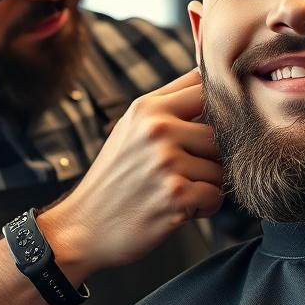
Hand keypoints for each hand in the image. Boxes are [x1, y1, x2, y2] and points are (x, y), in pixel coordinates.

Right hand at [41, 67, 222, 274]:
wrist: (83, 227)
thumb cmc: (115, 177)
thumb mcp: (131, 128)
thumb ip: (168, 102)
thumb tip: (210, 78)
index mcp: (148, 107)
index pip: (206, 88)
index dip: (218, 108)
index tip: (213, 126)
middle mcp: (157, 129)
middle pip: (221, 133)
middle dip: (210, 157)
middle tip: (183, 172)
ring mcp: (166, 162)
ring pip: (221, 167)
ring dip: (206, 185)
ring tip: (174, 191)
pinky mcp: (176, 195)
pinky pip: (216, 195)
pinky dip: (203, 207)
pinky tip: (177, 208)